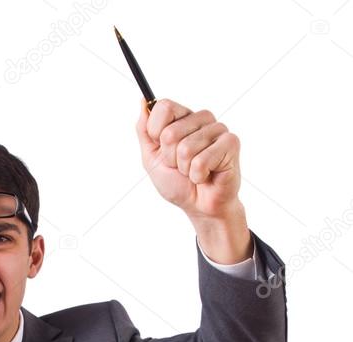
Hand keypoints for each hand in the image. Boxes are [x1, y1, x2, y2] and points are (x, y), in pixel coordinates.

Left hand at [135, 97, 242, 221]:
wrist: (200, 207)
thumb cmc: (178, 184)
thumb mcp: (152, 158)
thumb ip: (145, 131)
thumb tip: (143, 102)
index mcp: (184, 117)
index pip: (163, 107)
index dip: (156, 133)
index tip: (163, 149)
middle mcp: (202, 119)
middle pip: (170, 133)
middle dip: (170, 158)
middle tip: (182, 167)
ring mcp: (218, 129)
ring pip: (185, 149)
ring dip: (185, 169)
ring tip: (195, 172)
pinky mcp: (231, 143)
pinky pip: (201, 161)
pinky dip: (198, 176)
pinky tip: (207, 176)